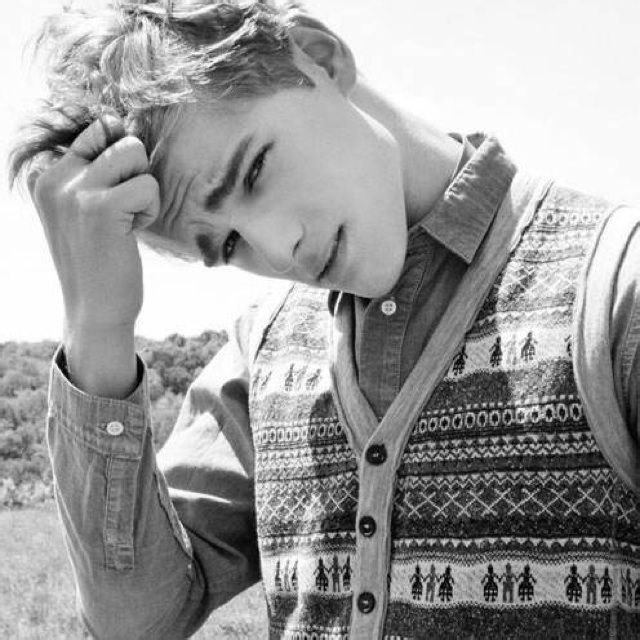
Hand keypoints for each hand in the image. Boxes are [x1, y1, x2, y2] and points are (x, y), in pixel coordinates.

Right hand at [29, 114, 159, 329]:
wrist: (95, 309)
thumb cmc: (99, 261)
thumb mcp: (83, 211)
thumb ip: (93, 171)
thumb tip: (118, 125)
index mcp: (46, 177)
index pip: (95, 131)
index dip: (122, 159)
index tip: (119, 194)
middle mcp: (54, 178)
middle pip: (120, 138)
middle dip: (137, 173)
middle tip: (125, 210)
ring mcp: (74, 191)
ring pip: (134, 152)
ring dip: (144, 189)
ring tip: (128, 220)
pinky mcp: (100, 207)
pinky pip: (148, 185)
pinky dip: (150, 209)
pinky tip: (132, 234)